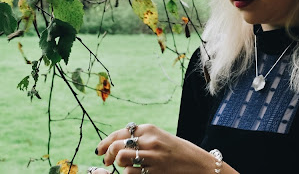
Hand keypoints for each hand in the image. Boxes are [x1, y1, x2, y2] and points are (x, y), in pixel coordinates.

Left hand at [93, 123, 213, 173]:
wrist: (198, 164)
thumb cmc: (177, 151)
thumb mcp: (160, 137)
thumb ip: (141, 137)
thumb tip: (116, 143)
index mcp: (150, 129)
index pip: (120, 133)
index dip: (105, 142)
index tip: (100, 150)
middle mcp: (150, 141)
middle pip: (117, 146)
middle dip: (107, 154)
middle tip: (106, 161)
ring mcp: (152, 157)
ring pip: (122, 160)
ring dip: (118, 165)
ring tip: (121, 166)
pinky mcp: (154, 172)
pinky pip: (131, 173)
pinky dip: (129, 173)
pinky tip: (134, 172)